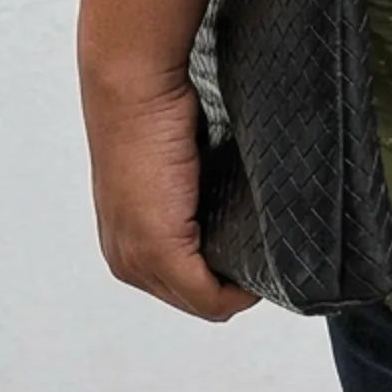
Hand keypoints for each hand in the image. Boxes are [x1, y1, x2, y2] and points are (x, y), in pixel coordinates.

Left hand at [80, 61, 259, 321]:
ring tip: (265, 256)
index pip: (180, 286)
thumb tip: (231, 198)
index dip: (220, 274)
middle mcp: (125, 259)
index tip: (252, 251)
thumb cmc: (156, 113)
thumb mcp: (177, 166)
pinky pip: (207, 297)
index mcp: (126, 242)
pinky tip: (259, 273)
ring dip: (235, 286)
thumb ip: (194, 193)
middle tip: (266, 255)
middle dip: (231, 283)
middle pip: (192, 299)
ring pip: (201, 302)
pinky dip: (237, 293)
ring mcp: (138, 258)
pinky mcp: (159, 250)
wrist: (135, 90)